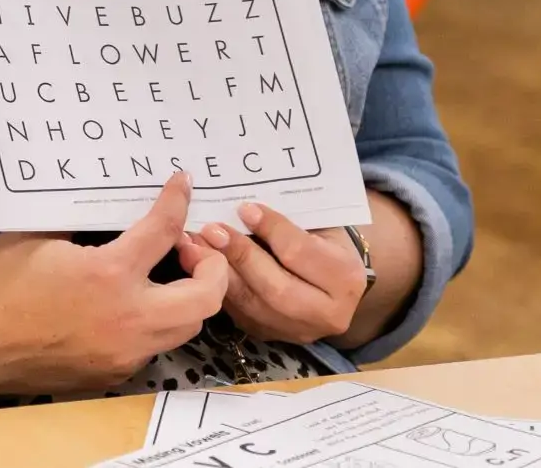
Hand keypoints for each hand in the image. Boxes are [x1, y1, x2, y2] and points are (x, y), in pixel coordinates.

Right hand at [0, 172, 230, 392]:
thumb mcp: (40, 233)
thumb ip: (82, 218)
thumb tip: (109, 199)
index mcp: (109, 274)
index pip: (164, 230)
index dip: (178, 201)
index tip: (183, 185)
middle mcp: (128, 318)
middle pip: (206, 297)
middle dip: (213, 266)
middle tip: (190, 247)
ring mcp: (124, 353)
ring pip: (185, 327)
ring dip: (188, 298)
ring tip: (167, 278)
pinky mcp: (114, 375)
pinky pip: (152, 347)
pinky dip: (153, 323)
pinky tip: (129, 308)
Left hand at [179, 202, 369, 345]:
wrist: (330, 282)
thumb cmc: (323, 242)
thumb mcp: (320, 226)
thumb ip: (290, 218)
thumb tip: (243, 204)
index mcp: (345, 278)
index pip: (301, 253)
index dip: (271, 230)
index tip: (244, 208)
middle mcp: (327, 314)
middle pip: (276, 287)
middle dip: (240, 256)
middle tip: (211, 229)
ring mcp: (296, 331)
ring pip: (252, 305)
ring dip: (219, 273)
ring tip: (194, 245)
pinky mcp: (270, 336)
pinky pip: (238, 313)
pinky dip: (216, 287)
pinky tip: (197, 265)